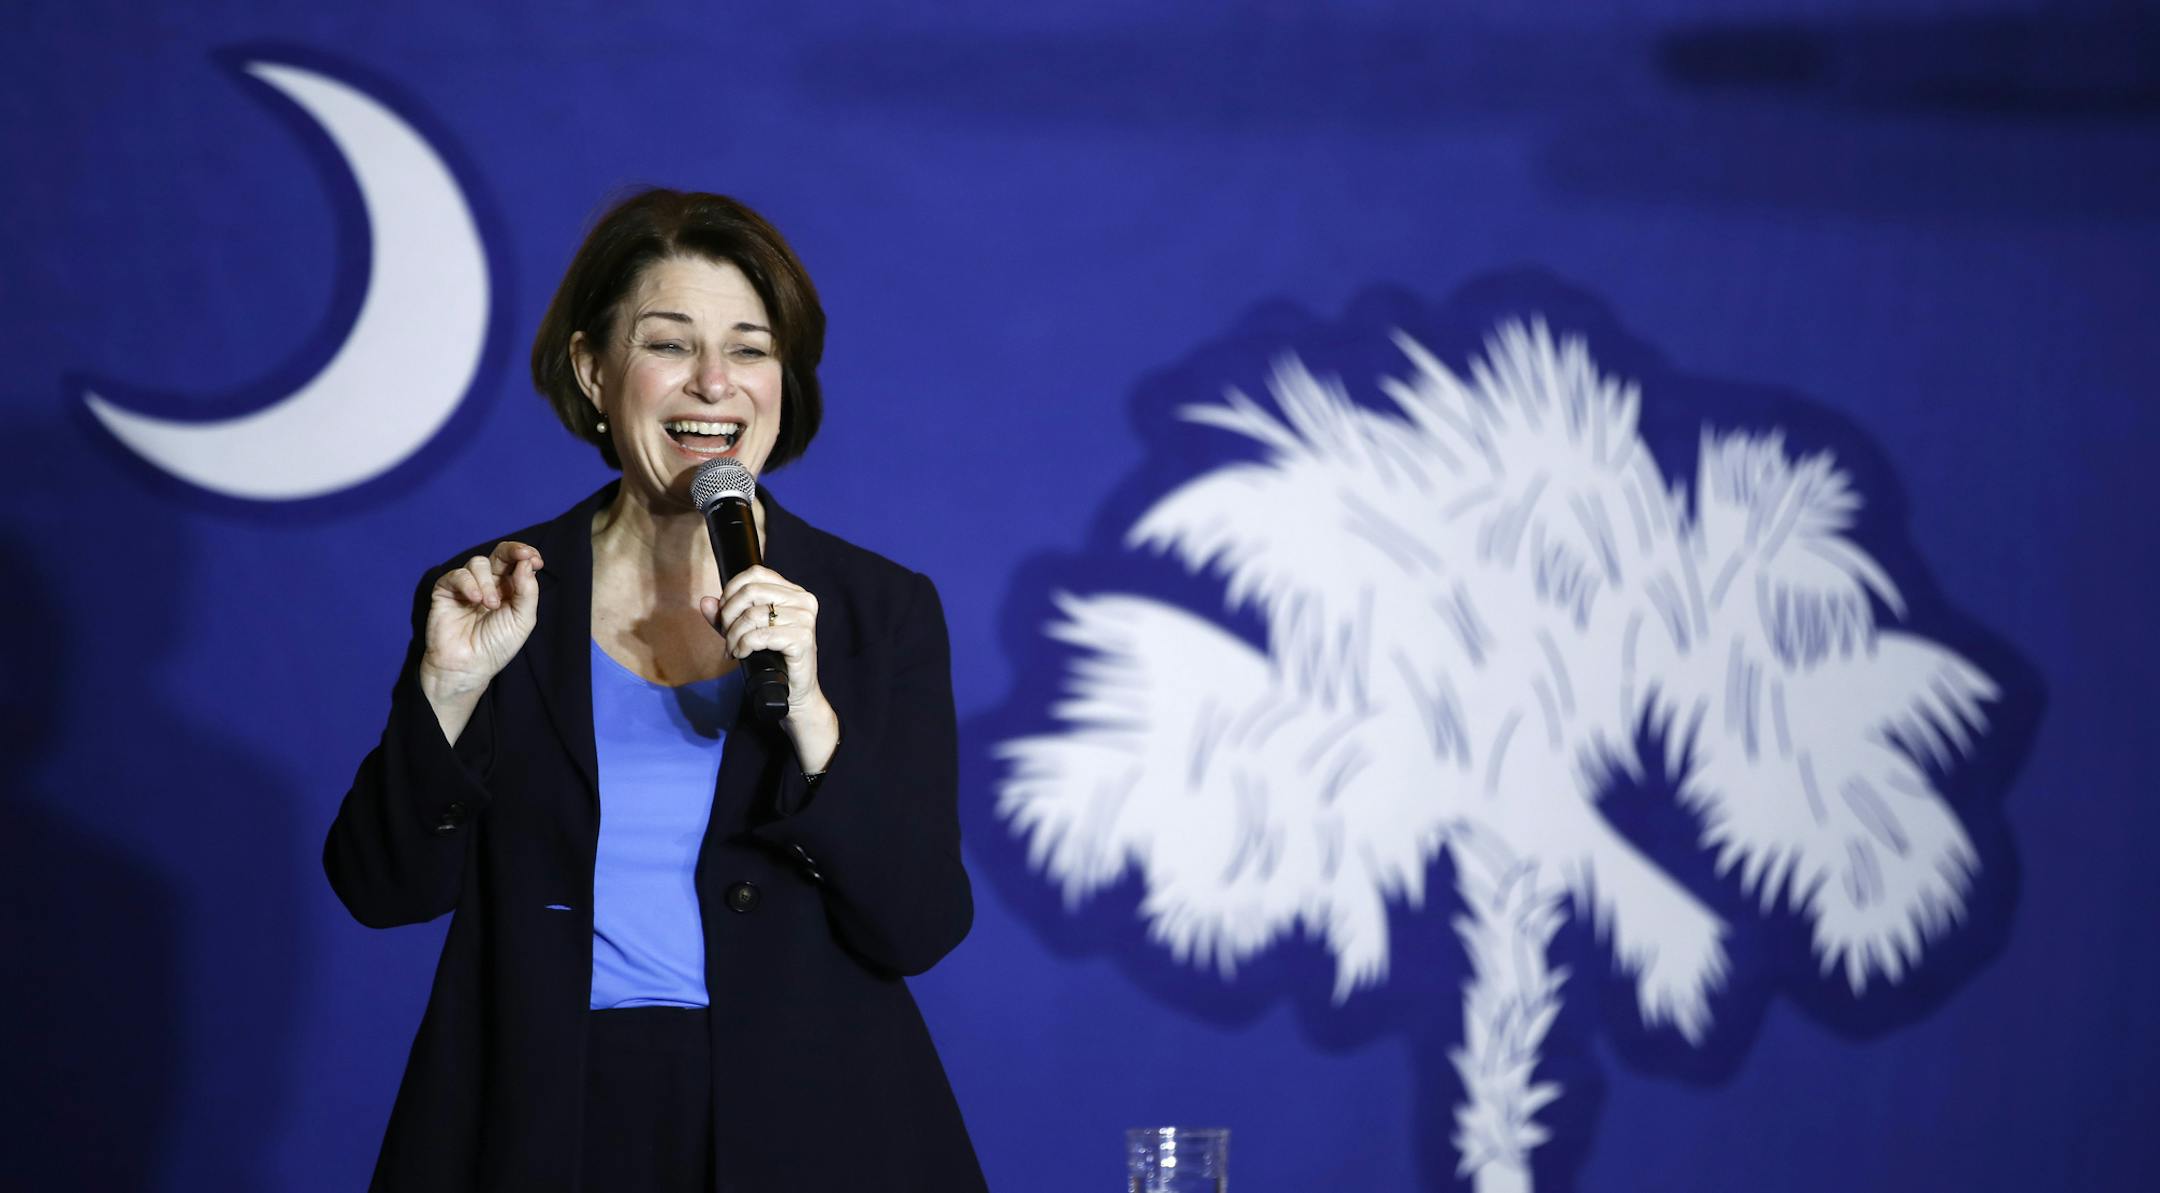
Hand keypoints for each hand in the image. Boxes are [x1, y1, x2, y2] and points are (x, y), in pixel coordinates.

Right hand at [420, 541, 543, 709]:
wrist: (468, 666)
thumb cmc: (496, 646)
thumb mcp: (522, 620)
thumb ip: (527, 591)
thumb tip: (528, 562)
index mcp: (509, 589)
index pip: (518, 562)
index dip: (527, 555)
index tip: (536, 560)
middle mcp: (489, 583)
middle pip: (500, 554)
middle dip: (513, 551)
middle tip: (522, 556)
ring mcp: (467, 586)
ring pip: (479, 563)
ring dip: (487, 582)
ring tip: (490, 605)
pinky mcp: (446, 590)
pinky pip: (457, 574)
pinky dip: (468, 583)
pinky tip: (474, 600)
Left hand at [702, 565, 838, 771]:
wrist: (794, 692)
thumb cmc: (773, 660)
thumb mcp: (745, 633)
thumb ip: (726, 617)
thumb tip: (706, 602)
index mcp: (793, 592)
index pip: (755, 573)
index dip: (731, 590)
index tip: (725, 613)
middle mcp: (804, 601)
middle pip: (751, 591)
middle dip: (729, 614)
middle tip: (726, 634)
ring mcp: (805, 619)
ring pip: (753, 615)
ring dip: (734, 635)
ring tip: (733, 649)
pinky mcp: (803, 639)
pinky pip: (760, 636)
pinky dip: (743, 645)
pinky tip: (741, 654)